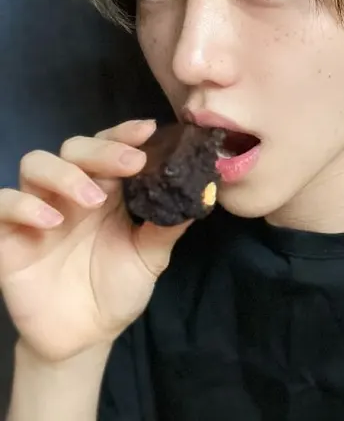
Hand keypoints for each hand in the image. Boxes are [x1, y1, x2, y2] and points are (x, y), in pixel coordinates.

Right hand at [0, 120, 190, 361]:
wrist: (85, 337)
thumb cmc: (117, 290)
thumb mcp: (149, 258)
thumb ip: (168, 227)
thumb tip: (201, 195)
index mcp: (107, 192)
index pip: (109, 149)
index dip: (125, 135)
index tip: (148, 129)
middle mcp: (71, 194)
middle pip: (73, 148)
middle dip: (101, 149)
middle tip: (131, 163)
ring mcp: (39, 212)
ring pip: (36, 164)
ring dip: (65, 174)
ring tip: (94, 200)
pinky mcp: (9, 237)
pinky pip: (2, 205)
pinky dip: (23, 205)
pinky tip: (51, 221)